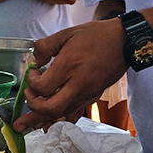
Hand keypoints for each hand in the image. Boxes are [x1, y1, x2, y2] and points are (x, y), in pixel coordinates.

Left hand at [12, 19, 127, 131]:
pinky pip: (72, 111)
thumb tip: (35, 60)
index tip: (33, 72)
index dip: (31, 83)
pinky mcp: (93, 97)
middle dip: (33, 107)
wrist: (124, 42)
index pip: (42, 87)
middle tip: (29, 94)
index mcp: (69, 66)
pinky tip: (48, 116)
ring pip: (60, 115)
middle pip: (50, 109)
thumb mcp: (67, 33)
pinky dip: (58, 114)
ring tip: (27, 119)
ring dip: (42, 116)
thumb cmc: (96, 36)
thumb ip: (46, 46)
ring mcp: (87, 93)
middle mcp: (78, 84)